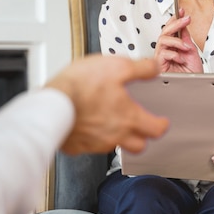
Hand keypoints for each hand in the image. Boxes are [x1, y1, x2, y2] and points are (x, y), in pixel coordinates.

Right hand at [45, 54, 168, 154]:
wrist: (51, 103)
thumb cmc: (80, 87)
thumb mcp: (116, 66)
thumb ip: (140, 69)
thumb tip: (154, 69)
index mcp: (128, 118)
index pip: (156, 129)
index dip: (161, 125)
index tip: (162, 122)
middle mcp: (114, 135)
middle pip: (138, 146)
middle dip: (142, 137)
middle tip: (140, 127)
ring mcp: (95, 143)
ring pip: (113, 145)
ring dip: (115, 136)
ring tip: (108, 121)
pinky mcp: (76, 145)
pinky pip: (88, 145)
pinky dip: (90, 136)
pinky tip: (85, 124)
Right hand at [154, 11, 202, 72]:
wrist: (193, 86)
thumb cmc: (191, 73)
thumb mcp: (191, 51)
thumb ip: (185, 38)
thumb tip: (183, 25)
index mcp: (172, 46)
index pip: (170, 29)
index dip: (175, 19)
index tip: (182, 11)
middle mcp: (165, 50)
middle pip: (164, 32)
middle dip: (175, 23)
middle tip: (185, 19)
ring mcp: (161, 57)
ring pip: (162, 40)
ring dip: (176, 41)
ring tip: (186, 47)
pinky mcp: (159, 65)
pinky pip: (163, 53)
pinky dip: (174, 54)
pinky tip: (181, 58)